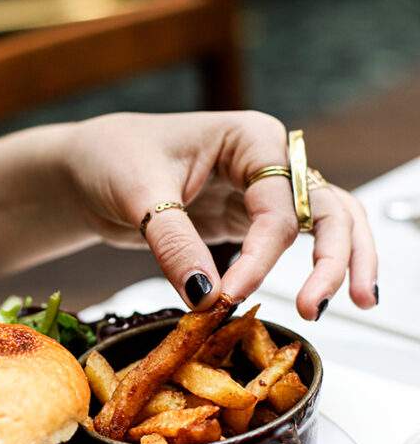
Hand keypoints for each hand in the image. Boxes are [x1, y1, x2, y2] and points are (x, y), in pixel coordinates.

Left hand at [66, 110, 377, 318]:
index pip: (276, 205)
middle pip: (325, 208)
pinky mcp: (247, 221)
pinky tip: (321, 295)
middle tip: (319, 305)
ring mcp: (261, 192)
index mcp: (249, 138)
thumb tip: (206, 295)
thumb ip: (174, 243)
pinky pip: (289, 244)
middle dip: (335, 257)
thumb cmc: (112, 158)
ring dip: (341, 261)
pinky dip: (311, 266)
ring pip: (324, 223)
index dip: (261, 257)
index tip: (230, 294)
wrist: (88, 169)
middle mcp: (266, 162)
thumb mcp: (139, 195)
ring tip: (356, 302)